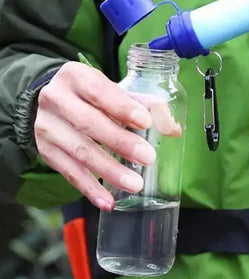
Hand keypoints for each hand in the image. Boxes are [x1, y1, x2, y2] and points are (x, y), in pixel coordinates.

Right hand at [34, 62, 177, 210]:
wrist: (56, 103)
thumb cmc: (96, 96)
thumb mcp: (118, 91)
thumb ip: (148, 105)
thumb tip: (172, 130)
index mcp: (76, 76)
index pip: (99, 91)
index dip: (123, 107)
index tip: (146, 123)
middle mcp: (55, 99)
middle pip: (88, 123)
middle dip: (120, 142)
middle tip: (148, 158)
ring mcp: (47, 126)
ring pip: (79, 151)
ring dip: (109, 171)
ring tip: (135, 184)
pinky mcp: (46, 151)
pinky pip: (69, 173)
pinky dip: (90, 189)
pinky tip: (108, 201)